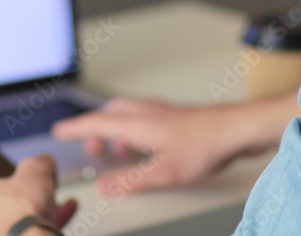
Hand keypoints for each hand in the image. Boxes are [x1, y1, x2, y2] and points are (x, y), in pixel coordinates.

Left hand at [0, 154, 77, 235]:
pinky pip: (25, 234)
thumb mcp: (35, 173)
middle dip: (10, 192)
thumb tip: (44, 163)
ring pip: (9, 219)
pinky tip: (66, 211)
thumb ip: (38, 164)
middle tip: (25, 184)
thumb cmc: (22, 216)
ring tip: (52, 197)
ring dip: (30, 208)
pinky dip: (43, 224)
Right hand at [52, 96, 294, 194]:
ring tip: (118, 150)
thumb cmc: (206, 144)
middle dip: (96, 128)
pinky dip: (136, 129)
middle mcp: (148, 113)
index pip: (97, 123)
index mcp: (138, 124)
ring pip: (129, 114)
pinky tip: (149, 144)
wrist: (239, 128)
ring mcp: (164, 113)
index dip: (76, 128)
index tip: (60, 131)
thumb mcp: (165, 172)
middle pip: (111, 114)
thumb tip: (106, 187)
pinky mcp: (179, 117)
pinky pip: (146, 119)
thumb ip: (132, 180)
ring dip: (117, 129)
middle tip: (91, 146)